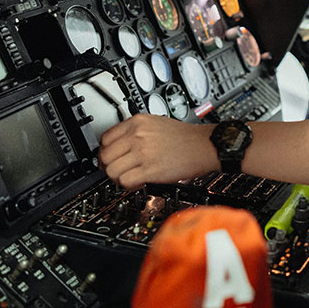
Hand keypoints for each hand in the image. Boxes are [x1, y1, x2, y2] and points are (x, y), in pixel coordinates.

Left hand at [99, 114, 218, 190]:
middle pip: (105, 156)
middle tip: (117, 171)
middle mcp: (137, 135)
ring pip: (112, 171)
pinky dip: (127, 185)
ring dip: (117, 178)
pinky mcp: (151, 169)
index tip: (108, 158)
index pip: (105, 139)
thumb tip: (118, 146)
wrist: (204, 145)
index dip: (104, 152)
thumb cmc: (184, 137)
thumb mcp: (155, 123)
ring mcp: (143, 152)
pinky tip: (137, 182)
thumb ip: (135, 132)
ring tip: (128, 177)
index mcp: (137, 122)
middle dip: (108, 167)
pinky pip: (125, 181)